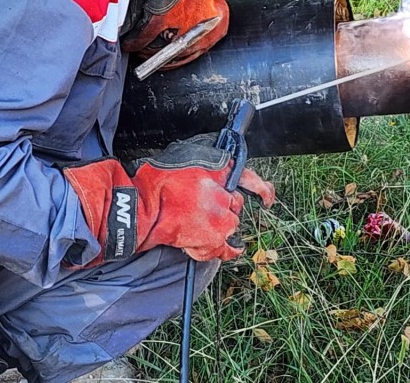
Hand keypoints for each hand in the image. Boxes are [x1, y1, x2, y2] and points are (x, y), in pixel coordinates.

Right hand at [63, 136, 273, 264]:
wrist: (142, 209)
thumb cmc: (156, 183)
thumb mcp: (185, 159)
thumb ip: (208, 164)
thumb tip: (220, 170)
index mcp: (218, 170)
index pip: (250, 178)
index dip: (262, 189)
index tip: (267, 198)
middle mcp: (223, 193)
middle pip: (235, 204)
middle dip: (222, 206)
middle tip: (199, 208)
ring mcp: (220, 218)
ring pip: (230, 224)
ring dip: (218, 225)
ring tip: (194, 223)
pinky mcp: (212, 239)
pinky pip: (226, 248)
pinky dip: (224, 250)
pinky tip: (217, 246)